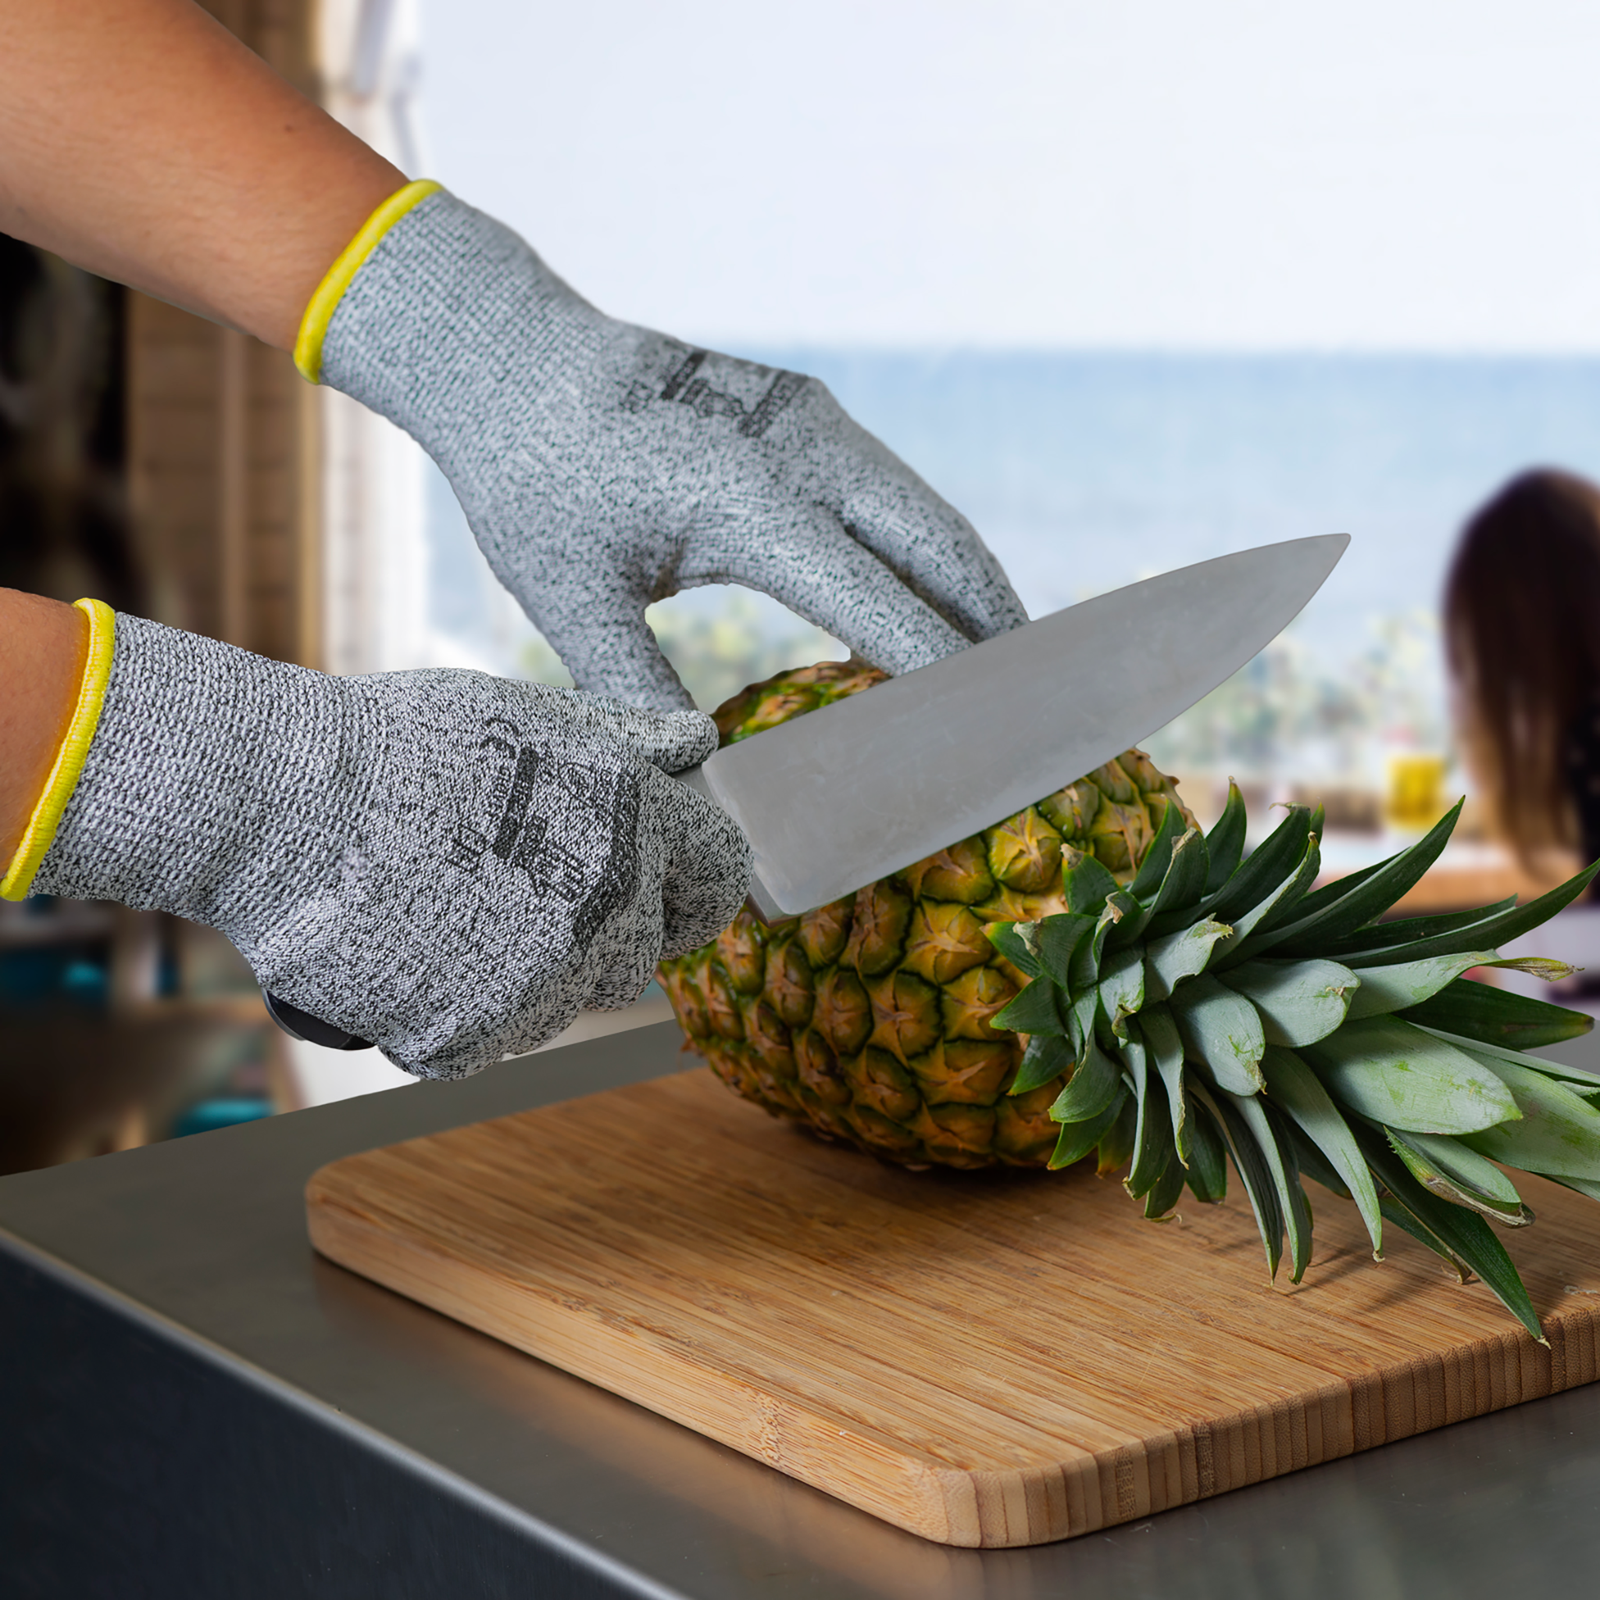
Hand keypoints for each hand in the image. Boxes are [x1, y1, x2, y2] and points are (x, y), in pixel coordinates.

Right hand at [34, 614, 750, 1076]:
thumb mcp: (532, 717)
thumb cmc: (402, 743)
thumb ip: (629, 740)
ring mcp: (547, 977)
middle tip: (511, 894)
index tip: (660, 891)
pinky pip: (486, 1039)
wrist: (285, 801)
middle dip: (596, 934)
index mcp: (637, 817)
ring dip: (518, 975)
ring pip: (562, 1003)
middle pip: (642, 954)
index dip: (691, 885)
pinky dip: (449, 1011)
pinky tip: (404, 948)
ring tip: (440, 907)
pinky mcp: (476, 1034)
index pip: (719, 877)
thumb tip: (702, 745)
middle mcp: (612, 901)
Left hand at [316, 190, 1028, 709]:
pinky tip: (935, 604)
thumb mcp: (568, 598)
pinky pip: (896, 492)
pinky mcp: (807, 415)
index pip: (880, 601)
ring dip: (976, 586)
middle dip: (998, 628)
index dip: (946, 672)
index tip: (995, 734)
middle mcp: (802, 450)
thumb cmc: (533, 480)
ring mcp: (812, 422)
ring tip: (1008, 666)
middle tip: (1038, 707)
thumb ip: (639, 691)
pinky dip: (931, 553)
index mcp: (747, 498)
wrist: (514, 358)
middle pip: (941, 547)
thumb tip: (705, 779)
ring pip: (930, 514)